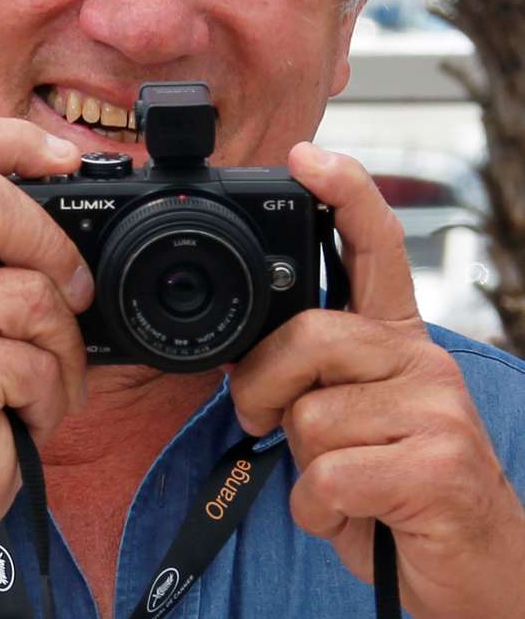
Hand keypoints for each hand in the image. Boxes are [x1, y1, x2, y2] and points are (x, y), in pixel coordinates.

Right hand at [0, 119, 90, 562]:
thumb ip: (5, 253)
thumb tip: (88, 207)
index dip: (12, 137)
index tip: (67, 159)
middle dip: (56, 249)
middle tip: (73, 297)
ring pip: (31, 291)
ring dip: (63, 351)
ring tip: (35, 382)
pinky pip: (36, 360)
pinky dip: (52, 396)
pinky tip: (20, 416)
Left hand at [229, 142, 524, 618]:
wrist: (470, 571)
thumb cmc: (393, 485)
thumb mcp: (349, 416)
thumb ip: (315, 373)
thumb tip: (253, 356)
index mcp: (395, 338)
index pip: (373, 245)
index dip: (342, 191)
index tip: (303, 154)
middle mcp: (421, 358)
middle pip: (308, 332)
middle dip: (263, 385)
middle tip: (265, 424)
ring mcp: (437, 409)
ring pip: (311, 415)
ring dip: (302, 464)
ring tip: (343, 482)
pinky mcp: (439, 467)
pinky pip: (330, 477)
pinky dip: (321, 509)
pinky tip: (355, 513)